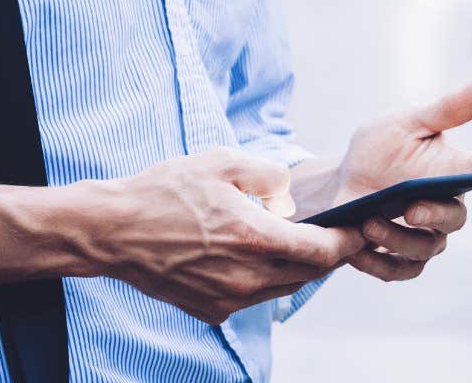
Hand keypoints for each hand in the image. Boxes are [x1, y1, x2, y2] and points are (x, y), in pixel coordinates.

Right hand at [86, 148, 364, 323]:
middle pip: (308, 274)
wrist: (112, 230)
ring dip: (297, 267)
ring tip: (298, 241)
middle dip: (328, 254)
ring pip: (282, 287)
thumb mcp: (223, 162)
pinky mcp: (210, 309)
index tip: (359, 229)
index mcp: (255, 239)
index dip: (347, 242)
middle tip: (337, 233)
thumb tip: (290, 198)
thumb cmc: (165, 190)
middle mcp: (246, 277)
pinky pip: (252, 295)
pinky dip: (264, 277)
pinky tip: (254, 254)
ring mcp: (227, 298)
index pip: (323, 252)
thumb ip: (270, 176)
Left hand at [333, 78, 471, 282]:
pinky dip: (377, 263)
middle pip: (454, 218)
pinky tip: (357, 248)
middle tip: (409, 208)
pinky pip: (399, 272)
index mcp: (452, 168)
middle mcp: (446, 205)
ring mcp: (427, 235)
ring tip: (367, 222)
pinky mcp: (403, 259)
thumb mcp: (406, 122)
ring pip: (425, 248)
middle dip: (433, 216)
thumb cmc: (381, 149)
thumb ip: (446, 109)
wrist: (342, 183)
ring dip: (395, 238)